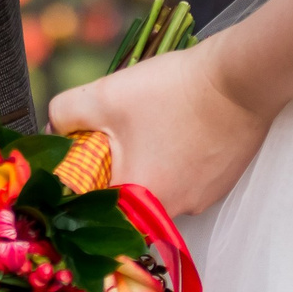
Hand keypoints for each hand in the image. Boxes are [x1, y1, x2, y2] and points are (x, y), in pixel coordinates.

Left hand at [46, 40, 273, 216]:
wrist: (240, 79)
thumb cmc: (172, 91)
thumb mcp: (104, 95)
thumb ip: (64, 114)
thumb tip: (52, 130)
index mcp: (137, 200)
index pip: (92, 207)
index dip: (78, 180)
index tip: (77, 153)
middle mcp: (170, 212)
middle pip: (124, 197)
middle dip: (112, 167)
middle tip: (112, 132)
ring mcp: (199, 200)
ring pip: (155, 187)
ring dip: (144, 162)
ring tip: (148, 124)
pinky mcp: (218, 184)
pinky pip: (182, 180)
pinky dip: (172, 159)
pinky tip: (175, 128)